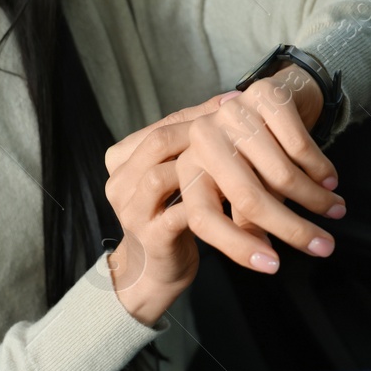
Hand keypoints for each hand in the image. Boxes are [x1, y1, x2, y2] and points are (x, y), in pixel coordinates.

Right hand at [102, 91, 238, 324]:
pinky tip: (249, 209)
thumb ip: (199, 142)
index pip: (168, 123)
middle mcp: (121, 179)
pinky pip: (183, 215)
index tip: (242, 106)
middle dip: (205, 133)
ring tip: (244, 165)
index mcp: (125, 157)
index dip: (205, 113)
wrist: (156, 273)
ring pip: (167, 176)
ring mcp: (131, 208)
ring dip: (210, 170)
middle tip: (248, 129)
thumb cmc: (175, 216)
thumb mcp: (183, 175)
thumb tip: (236, 98)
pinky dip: (218, 210)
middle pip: (161, 142)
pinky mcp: (150, 236)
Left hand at [171, 68, 344, 275]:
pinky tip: (330, 180)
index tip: (273, 267)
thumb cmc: (256, 151)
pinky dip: (320, 169)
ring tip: (333, 210)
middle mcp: (204, 138)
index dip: (237, 247)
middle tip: (322, 247)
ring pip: (281, 174)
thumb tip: (262, 255)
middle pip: (249, 198)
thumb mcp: (240, 186)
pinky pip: (299, 147)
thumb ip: (243, 220)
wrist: (278, 97)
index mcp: (189, 166)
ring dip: (315, 199)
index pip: (204, 217)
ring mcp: (233, 114)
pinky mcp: (265, 96)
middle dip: (292, 229)